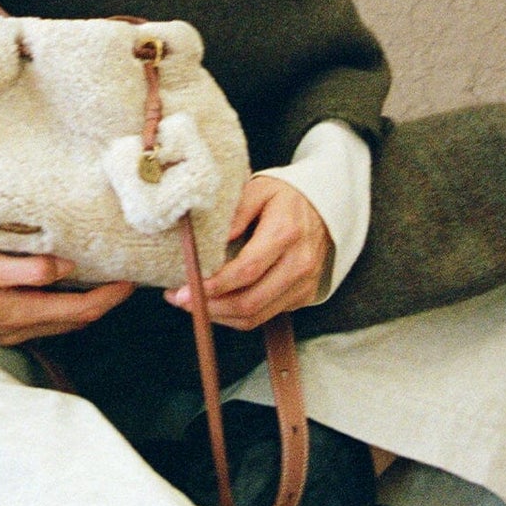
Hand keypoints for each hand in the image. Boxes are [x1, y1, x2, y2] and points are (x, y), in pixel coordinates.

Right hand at [0, 251, 135, 347]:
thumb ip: (29, 268)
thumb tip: (69, 267)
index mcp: (23, 312)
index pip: (82, 309)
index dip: (111, 297)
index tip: (131, 280)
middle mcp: (22, 328)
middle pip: (78, 321)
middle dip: (104, 303)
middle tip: (123, 280)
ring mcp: (12, 332)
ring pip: (62, 323)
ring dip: (84, 307)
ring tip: (100, 283)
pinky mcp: (1, 329)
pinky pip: (44, 322)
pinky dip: (63, 308)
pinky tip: (61, 291)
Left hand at [164, 175, 331, 329]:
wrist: (324, 208)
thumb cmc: (284, 197)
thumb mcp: (258, 189)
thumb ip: (235, 212)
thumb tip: (210, 242)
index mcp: (285, 234)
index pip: (246, 271)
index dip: (213, 285)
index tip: (183, 289)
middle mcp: (299, 264)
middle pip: (250, 302)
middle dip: (210, 307)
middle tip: (181, 300)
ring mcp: (304, 284)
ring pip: (256, 316)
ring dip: (220, 316)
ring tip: (192, 303)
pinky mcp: (303, 296)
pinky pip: (265, 315)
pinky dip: (236, 315)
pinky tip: (216, 302)